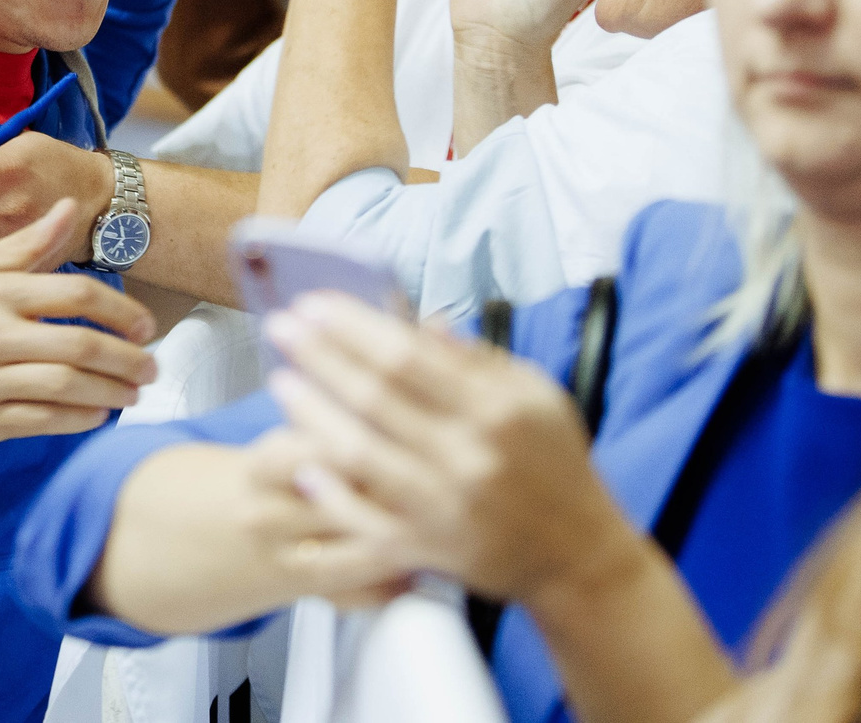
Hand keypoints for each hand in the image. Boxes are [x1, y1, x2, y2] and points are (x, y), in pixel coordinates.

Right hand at [0, 199, 157, 449]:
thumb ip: (25, 243)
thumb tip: (68, 208)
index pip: (75, 295)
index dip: (120, 310)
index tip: (145, 326)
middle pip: (79, 345)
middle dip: (126, 359)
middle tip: (150, 367)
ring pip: (66, 386)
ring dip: (110, 392)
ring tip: (132, 394)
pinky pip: (44, 420)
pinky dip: (79, 419)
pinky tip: (98, 415)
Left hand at [261, 293, 644, 607]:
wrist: (578, 556)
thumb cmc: (556, 466)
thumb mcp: (535, 395)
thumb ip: (474, 358)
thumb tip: (418, 319)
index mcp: (496, 409)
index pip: (406, 355)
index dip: (352, 327)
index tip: (315, 304)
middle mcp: (469, 456)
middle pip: (373, 396)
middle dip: (318, 356)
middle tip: (281, 327)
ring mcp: (445, 506)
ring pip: (358, 453)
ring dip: (312, 413)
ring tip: (281, 381)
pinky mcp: (428, 547)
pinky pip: (364, 518)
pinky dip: (330, 491)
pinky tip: (304, 463)